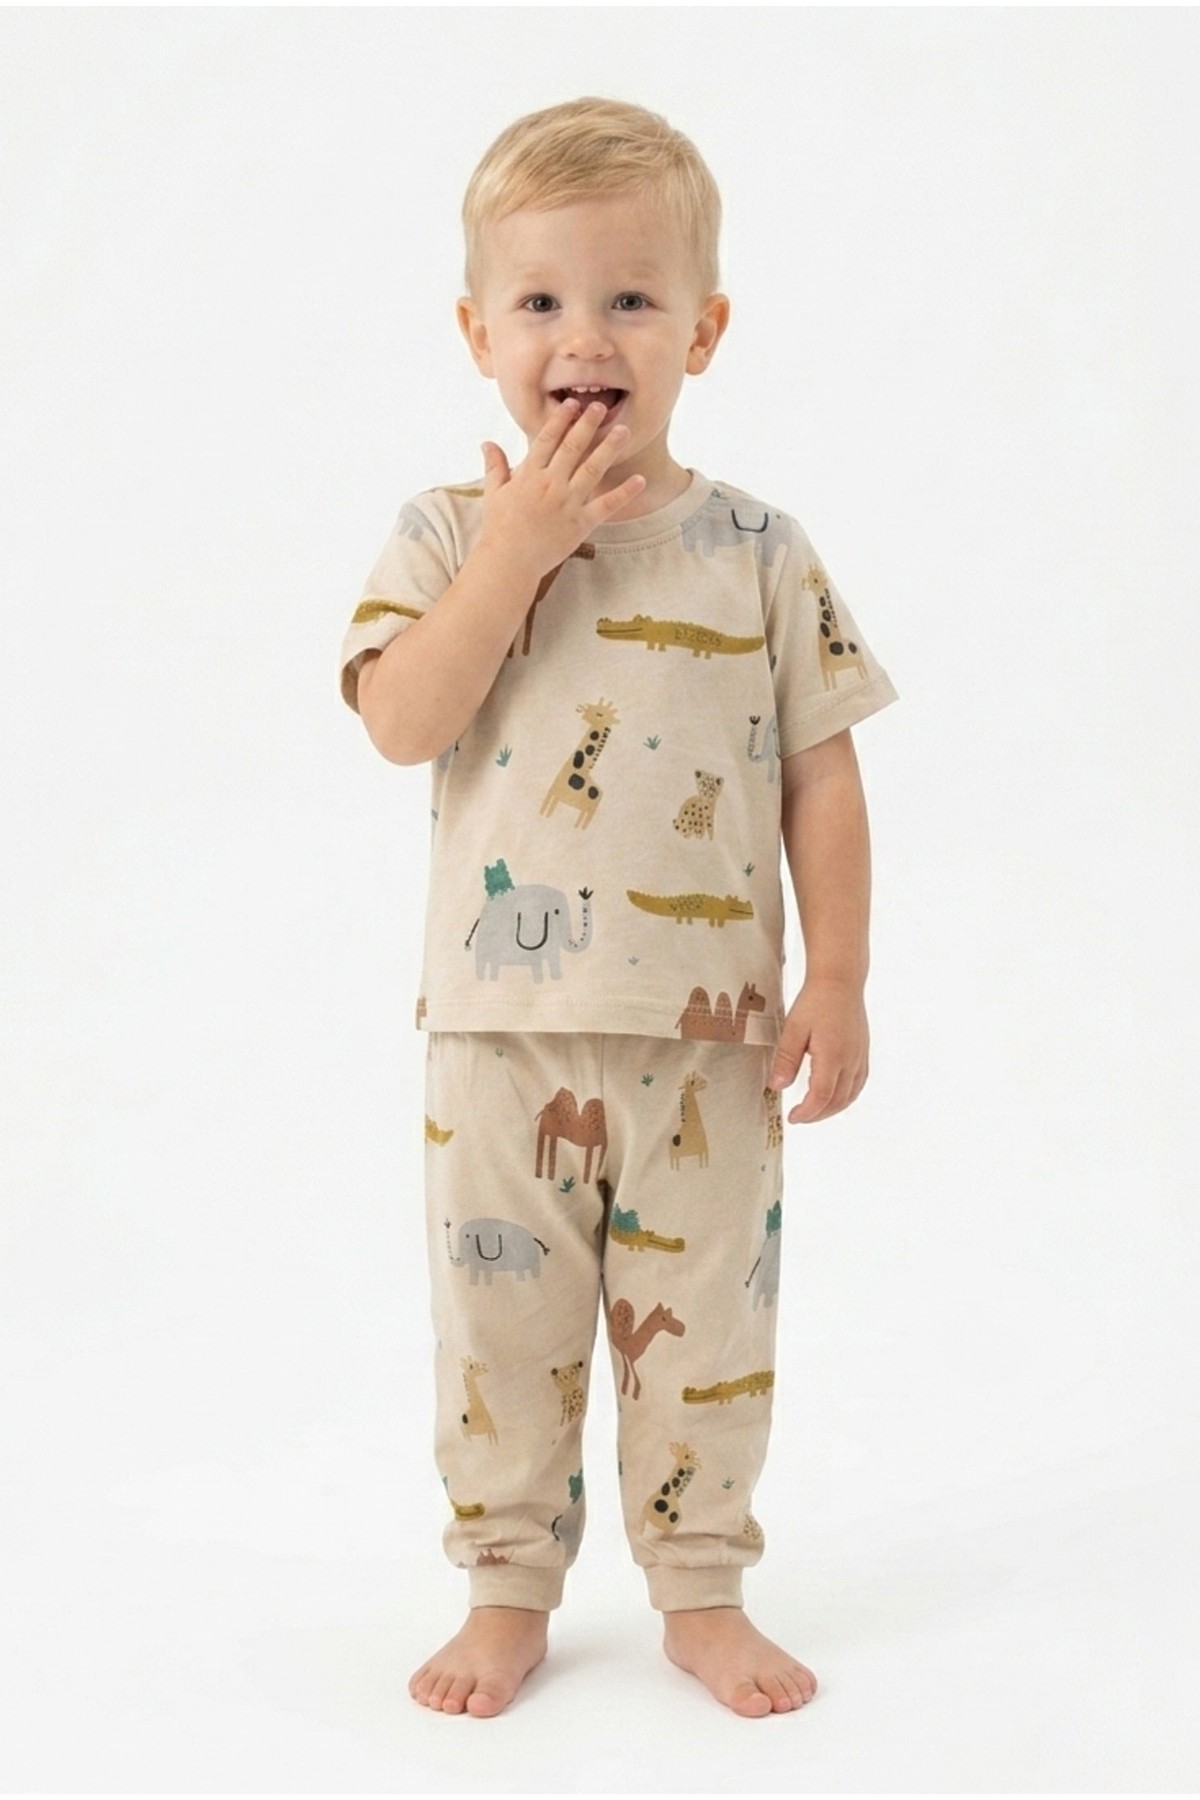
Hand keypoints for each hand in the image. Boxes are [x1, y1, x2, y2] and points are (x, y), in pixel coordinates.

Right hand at [477, 398, 645, 575]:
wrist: (509, 562)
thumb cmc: (498, 528)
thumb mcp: (493, 493)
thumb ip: (495, 466)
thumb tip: (487, 443)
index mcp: (529, 474)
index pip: (547, 439)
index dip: (561, 419)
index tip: (572, 403)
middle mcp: (550, 484)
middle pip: (573, 447)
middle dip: (588, 424)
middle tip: (601, 406)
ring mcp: (567, 503)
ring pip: (592, 469)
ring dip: (609, 448)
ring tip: (624, 430)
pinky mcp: (580, 524)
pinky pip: (606, 506)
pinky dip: (624, 493)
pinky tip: (640, 480)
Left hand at [767, 978, 868, 1123]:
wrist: (840, 981)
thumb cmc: (815, 1001)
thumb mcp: (793, 1029)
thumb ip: (786, 1059)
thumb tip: (777, 1086)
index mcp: (833, 1056)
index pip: (821, 1097)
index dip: (807, 1112)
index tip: (793, 1117)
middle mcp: (851, 1060)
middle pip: (838, 1101)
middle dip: (818, 1114)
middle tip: (800, 1117)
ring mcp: (860, 1057)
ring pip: (851, 1094)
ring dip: (832, 1108)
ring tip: (814, 1111)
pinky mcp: (863, 1052)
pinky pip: (859, 1083)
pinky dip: (846, 1096)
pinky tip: (834, 1096)